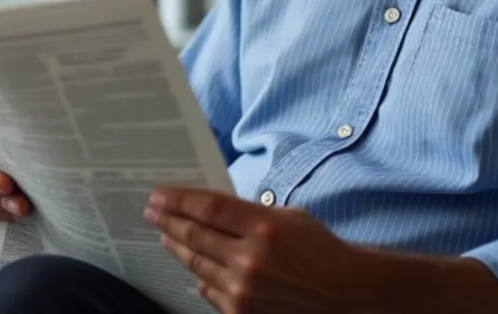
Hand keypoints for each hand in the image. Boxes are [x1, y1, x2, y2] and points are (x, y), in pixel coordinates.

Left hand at [144, 187, 374, 312]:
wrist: (346, 295)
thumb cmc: (320, 250)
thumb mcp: (289, 218)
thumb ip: (248, 214)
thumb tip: (207, 209)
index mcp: (265, 227)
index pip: (208, 208)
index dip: (178, 200)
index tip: (158, 195)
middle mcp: (251, 259)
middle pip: (195, 235)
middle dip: (168, 221)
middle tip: (151, 212)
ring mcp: (244, 289)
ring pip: (197, 264)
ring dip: (177, 248)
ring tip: (166, 235)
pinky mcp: (242, 312)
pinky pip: (209, 290)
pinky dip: (201, 276)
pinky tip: (194, 266)